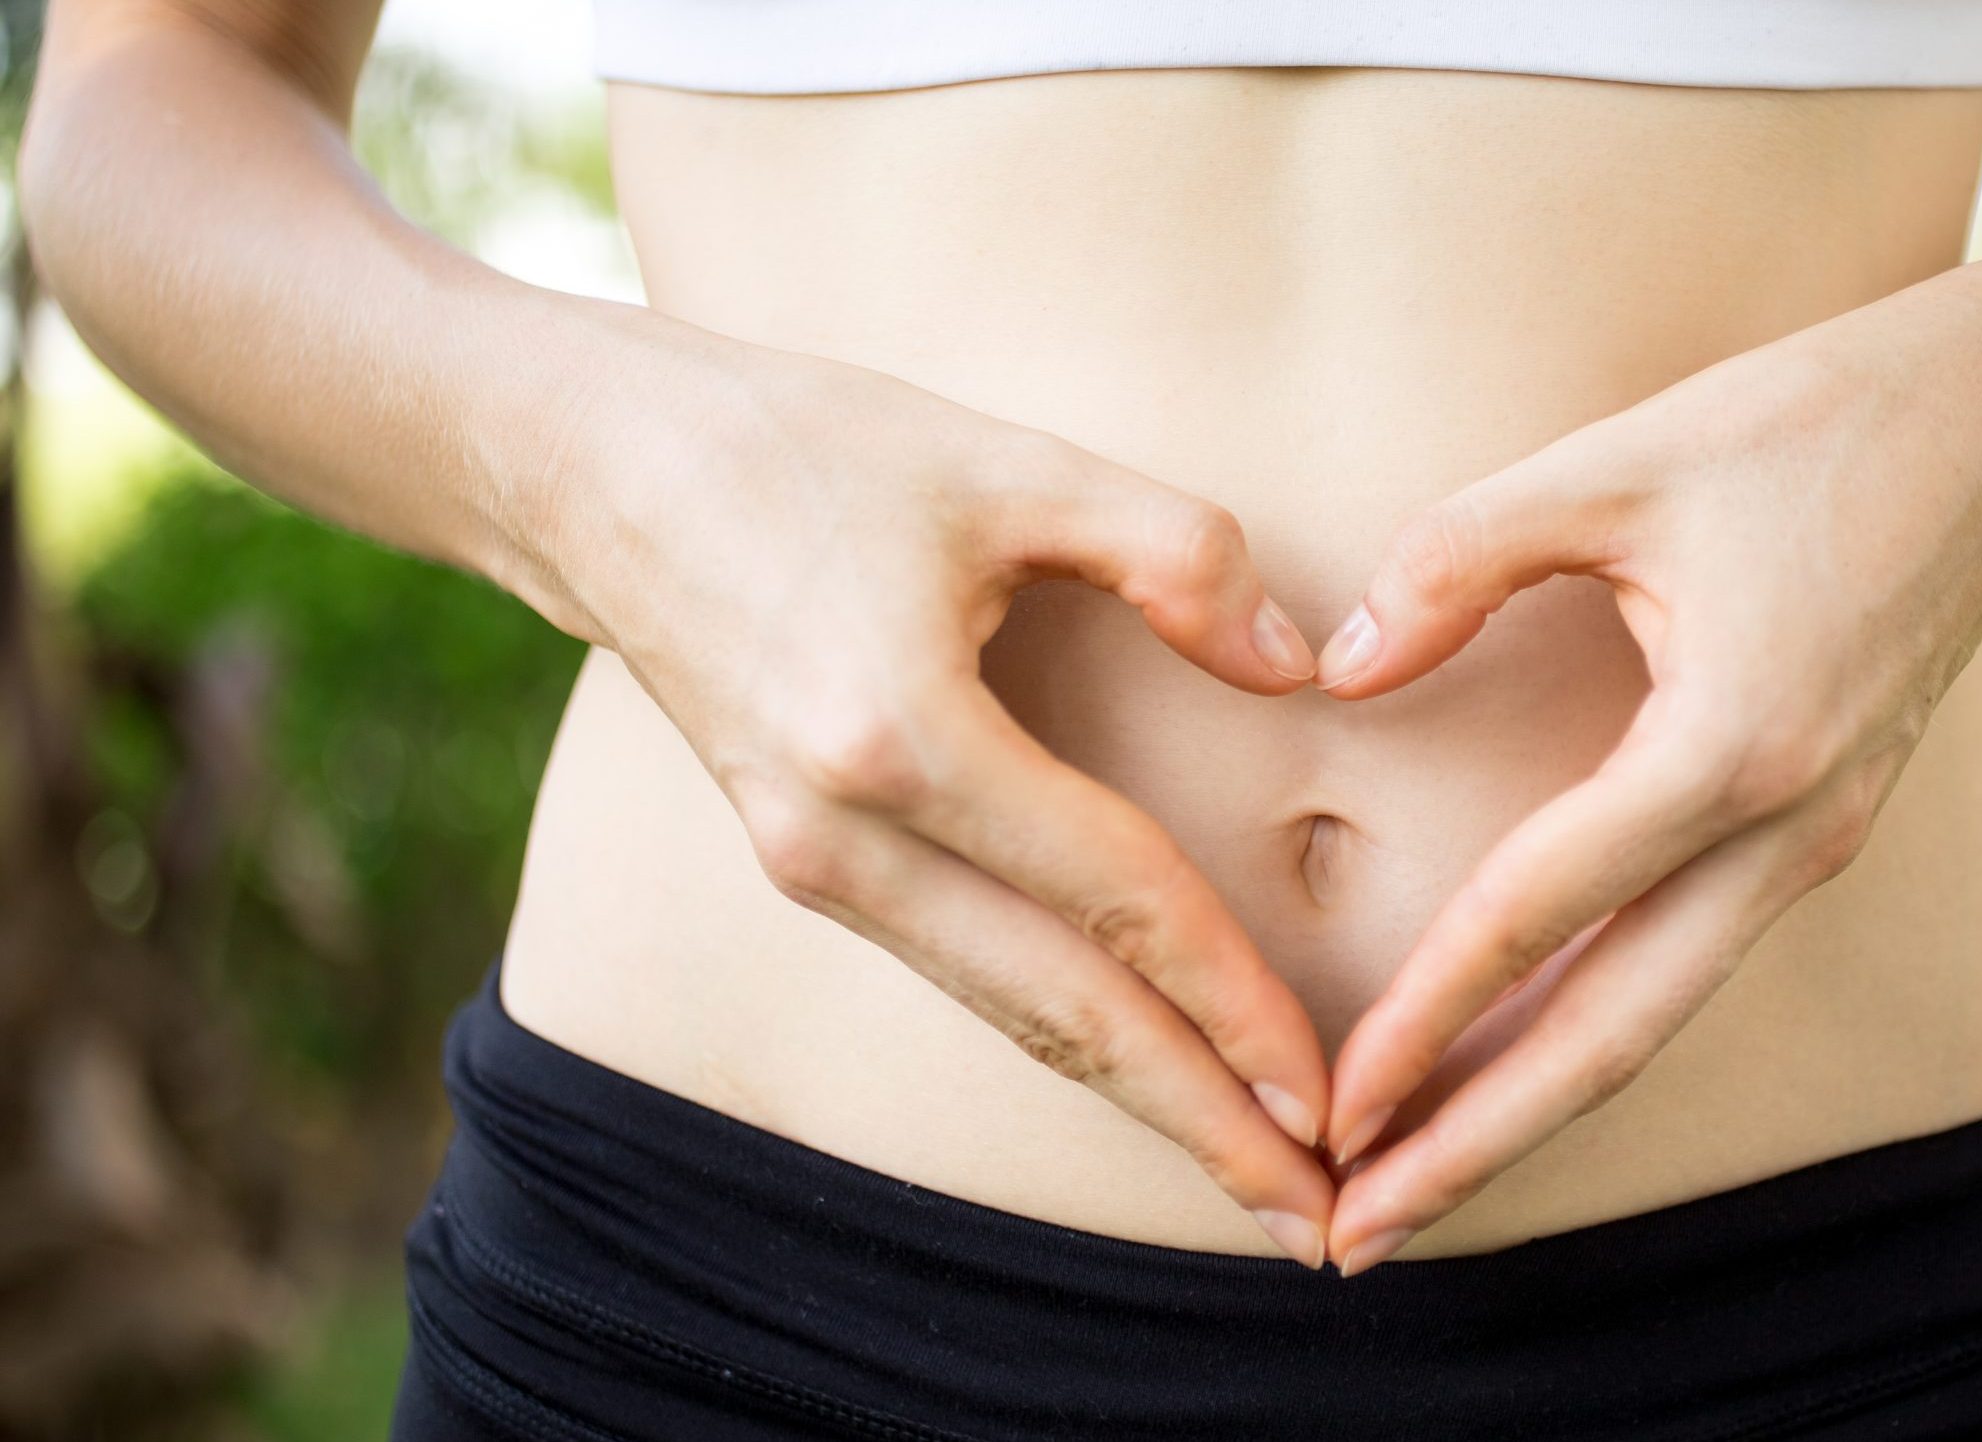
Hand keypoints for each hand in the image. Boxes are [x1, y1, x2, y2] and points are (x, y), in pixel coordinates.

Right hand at [533, 339, 1337, 1265]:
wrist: (588, 467)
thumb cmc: (802, 443)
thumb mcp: (1005, 461)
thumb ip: (1174, 551)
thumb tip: (1299, 670)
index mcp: (898, 735)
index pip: (1113, 902)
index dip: (1233, 1002)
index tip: (1331, 1094)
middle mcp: (842, 836)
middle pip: (1059, 1016)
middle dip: (1199, 1124)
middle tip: (1321, 1226)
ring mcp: (810, 864)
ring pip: (1008, 1013)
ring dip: (1139, 1098)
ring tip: (1253, 1174)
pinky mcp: (803, 861)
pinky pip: (962, 970)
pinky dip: (1064, 1033)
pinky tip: (1143, 1065)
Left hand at [1310, 314, 1981, 1273]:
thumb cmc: (1807, 423)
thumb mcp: (1614, 463)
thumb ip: (1459, 560)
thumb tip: (1342, 669)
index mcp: (1731, 746)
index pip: (1539, 913)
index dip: (1422, 1018)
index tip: (1329, 1108)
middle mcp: (1786, 830)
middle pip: (1612, 1037)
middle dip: (1478, 1143)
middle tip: (1358, 1234)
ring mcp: (1814, 843)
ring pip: (1656, 1019)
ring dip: (1533, 1110)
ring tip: (1419, 1185)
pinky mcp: (1817, 831)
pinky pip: (1688, 964)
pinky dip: (1593, 1034)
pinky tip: (1515, 1066)